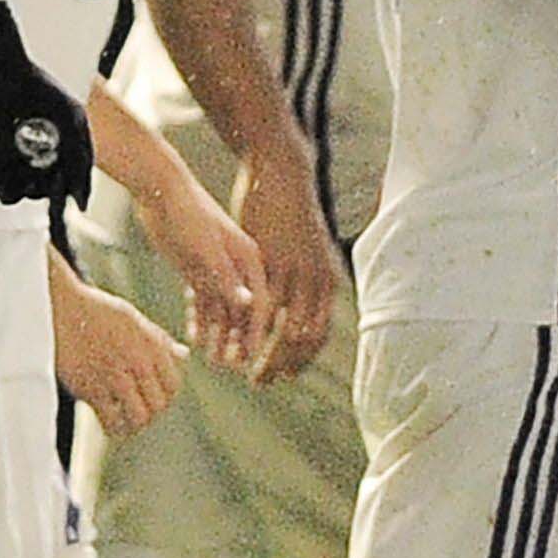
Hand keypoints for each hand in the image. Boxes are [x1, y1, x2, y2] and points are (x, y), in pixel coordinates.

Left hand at [0, 0, 93, 207]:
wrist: (1, 70)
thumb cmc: (40, 89)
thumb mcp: (72, 119)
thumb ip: (80, 160)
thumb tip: (81, 207)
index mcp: (55, 158)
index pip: (60, 190)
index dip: (59, 199)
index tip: (56, 195)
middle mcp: (30, 164)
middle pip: (35, 195)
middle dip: (35, 190)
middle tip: (34, 174)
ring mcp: (3, 163)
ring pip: (9, 196)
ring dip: (12, 191)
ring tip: (11, 172)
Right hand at [51, 261, 185, 437]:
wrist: (59, 309)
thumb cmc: (96, 312)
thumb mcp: (134, 319)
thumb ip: (160, 340)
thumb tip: (184, 355)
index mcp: (151, 345)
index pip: (173, 386)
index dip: (165, 395)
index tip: (152, 396)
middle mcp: (137, 362)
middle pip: (159, 405)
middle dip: (151, 412)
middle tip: (136, 409)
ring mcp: (115, 377)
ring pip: (139, 418)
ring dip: (133, 422)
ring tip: (124, 418)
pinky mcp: (92, 390)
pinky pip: (112, 422)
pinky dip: (113, 427)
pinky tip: (108, 419)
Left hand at [133, 162, 268, 371]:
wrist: (160, 190)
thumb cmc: (188, 214)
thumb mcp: (207, 249)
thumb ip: (227, 278)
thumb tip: (250, 307)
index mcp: (249, 258)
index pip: (260, 303)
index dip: (257, 332)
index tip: (251, 357)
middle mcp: (237, 266)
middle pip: (243, 310)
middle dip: (239, 339)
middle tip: (231, 366)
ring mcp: (216, 268)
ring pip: (222, 310)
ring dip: (221, 335)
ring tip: (215, 360)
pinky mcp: (197, 269)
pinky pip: (203, 302)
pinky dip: (201, 321)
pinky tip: (196, 341)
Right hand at [232, 147, 339, 382]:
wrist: (284, 175)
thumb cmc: (289, 216)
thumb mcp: (305, 255)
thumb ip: (301, 287)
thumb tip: (296, 317)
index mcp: (326, 283)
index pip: (317, 337)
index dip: (300, 360)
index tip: (282, 377)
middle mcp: (316, 281)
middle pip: (301, 338)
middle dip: (279, 364)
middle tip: (261, 382)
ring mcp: (295, 272)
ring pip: (281, 326)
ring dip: (262, 352)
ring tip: (243, 368)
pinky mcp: (271, 261)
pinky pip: (260, 304)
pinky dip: (246, 327)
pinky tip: (231, 339)